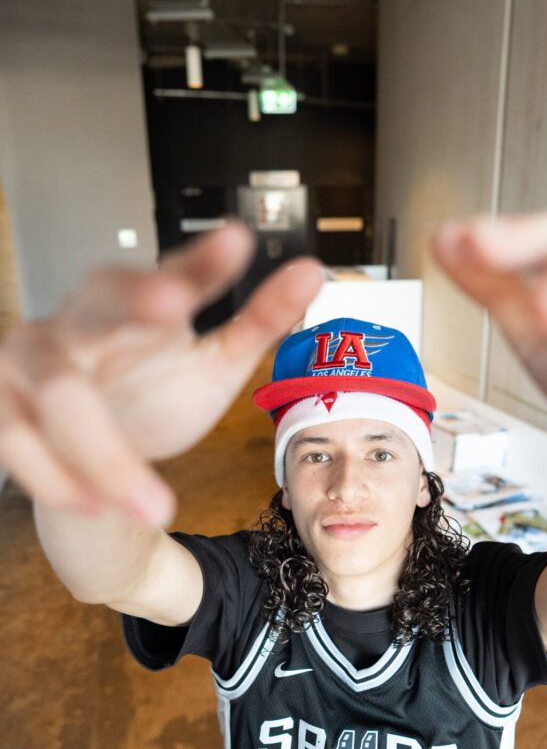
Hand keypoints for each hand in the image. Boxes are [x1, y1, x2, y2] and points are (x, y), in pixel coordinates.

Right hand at [0, 222, 323, 524]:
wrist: (91, 456)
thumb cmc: (154, 392)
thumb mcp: (214, 362)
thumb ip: (259, 319)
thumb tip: (313, 271)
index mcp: (132, 301)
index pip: (167, 274)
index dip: (197, 263)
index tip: (237, 241)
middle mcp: (77, 321)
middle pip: (97, 310)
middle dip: (130, 306)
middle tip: (174, 305)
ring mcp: (30, 363)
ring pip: (60, 393)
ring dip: (105, 453)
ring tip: (155, 505)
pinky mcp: (3, 410)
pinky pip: (17, 441)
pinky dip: (57, 477)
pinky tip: (96, 506)